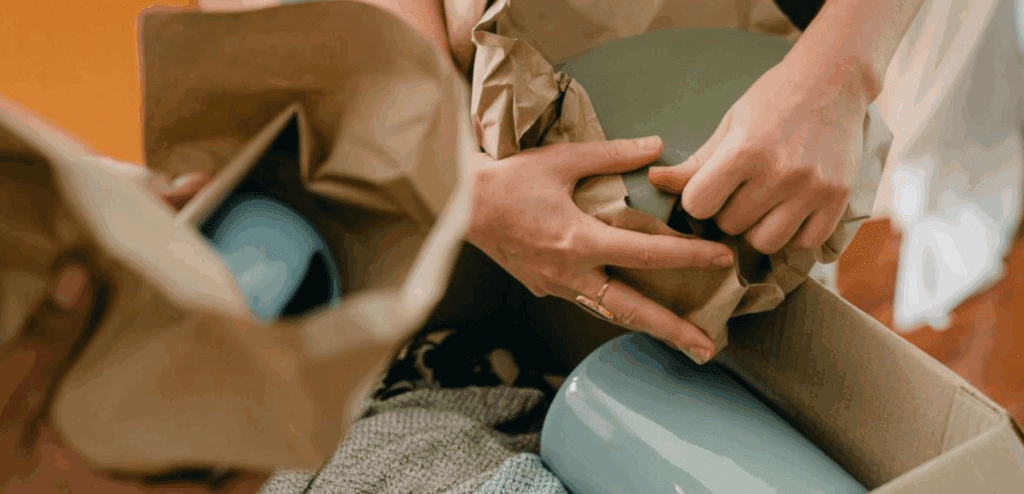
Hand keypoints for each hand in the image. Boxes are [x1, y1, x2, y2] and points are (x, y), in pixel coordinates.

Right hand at [466, 136, 735, 360]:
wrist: (457, 205)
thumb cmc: (508, 180)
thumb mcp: (562, 160)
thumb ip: (613, 155)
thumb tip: (655, 148)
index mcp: (579, 241)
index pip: (647, 255)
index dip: (689, 257)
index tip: (722, 260)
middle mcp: (570, 274)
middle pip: (632, 310)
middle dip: (672, 332)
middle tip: (707, 349)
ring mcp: (555, 286)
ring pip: (609, 313)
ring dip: (646, 326)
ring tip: (680, 339)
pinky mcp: (542, 287)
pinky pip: (587, 302)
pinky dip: (615, 308)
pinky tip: (633, 309)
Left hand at [648, 60, 871, 254]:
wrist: (834, 80)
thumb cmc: (773, 101)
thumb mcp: (730, 125)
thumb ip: (695, 162)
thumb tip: (654, 181)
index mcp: (745, 151)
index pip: (698, 205)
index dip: (698, 200)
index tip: (708, 187)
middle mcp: (780, 173)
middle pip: (731, 226)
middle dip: (728, 212)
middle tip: (741, 190)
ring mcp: (813, 188)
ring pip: (765, 243)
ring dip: (757, 229)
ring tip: (764, 204)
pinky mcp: (838, 198)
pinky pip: (805, 243)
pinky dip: (793, 234)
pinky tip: (790, 211)